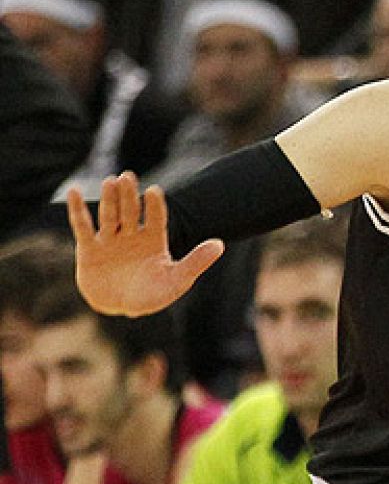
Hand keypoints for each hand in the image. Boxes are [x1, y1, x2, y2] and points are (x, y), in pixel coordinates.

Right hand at [66, 173, 223, 316]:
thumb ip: (196, 262)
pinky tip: (73, 191)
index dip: (155, 206)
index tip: (154, 191)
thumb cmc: (151, 295)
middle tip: (128, 176)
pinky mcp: (89, 248)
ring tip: (110, 181)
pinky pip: (82, 227)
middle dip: (129, 195)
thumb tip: (220, 244)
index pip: (156, 218)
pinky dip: (77, 210)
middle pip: (130, 211)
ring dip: (109, 199)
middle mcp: (132, 235)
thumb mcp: (176, 280)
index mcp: (154, 240)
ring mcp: (110, 240)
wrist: (120, 307)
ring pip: (109, 215)